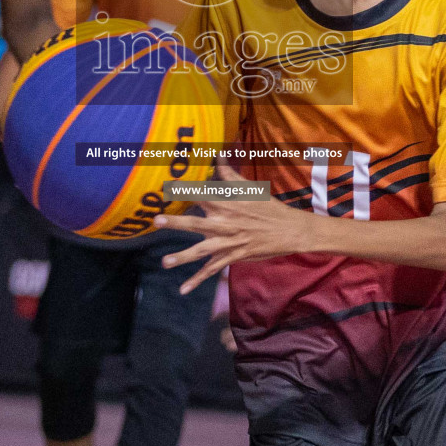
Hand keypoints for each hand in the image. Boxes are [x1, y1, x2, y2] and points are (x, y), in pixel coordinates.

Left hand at [155, 163, 312, 293]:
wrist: (289, 230)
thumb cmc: (267, 206)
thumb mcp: (250, 188)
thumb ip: (229, 174)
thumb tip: (219, 154)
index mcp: (227, 203)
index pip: (202, 195)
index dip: (184, 190)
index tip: (166, 186)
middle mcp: (225, 222)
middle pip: (197, 222)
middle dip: (176, 222)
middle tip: (156, 221)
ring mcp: (228, 241)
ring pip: (202, 250)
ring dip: (183, 257)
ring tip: (164, 262)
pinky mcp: (232, 256)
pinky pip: (212, 270)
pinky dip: (197, 280)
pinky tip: (183, 290)